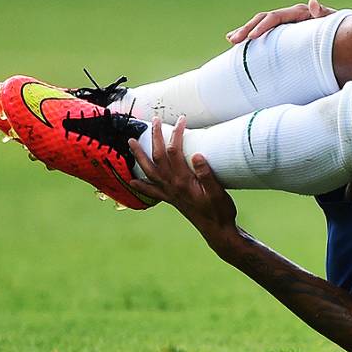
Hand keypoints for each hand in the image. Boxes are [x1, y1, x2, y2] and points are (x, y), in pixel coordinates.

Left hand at [128, 116, 238, 251]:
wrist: (217, 231)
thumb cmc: (220, 211)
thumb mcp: (218, 192)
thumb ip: (207, 174)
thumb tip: (197, 155)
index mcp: (183, 181)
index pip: (174, 151)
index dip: (176, 133)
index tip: (182, 120)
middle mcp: (172, 186)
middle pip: (158, 156)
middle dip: (155, 137)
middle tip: (154, 121)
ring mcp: (169, 193)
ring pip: (149, 170)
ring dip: (139, 155)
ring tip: (131, 142)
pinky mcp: (171, 199)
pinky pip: (151, 190)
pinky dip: (140, 184)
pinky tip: (132, 180)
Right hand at [226, 0, 336, 43]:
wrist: (345, 34)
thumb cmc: (339, 31)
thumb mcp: (332, 23)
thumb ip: (323, 14)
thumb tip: (313, 2)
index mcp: (299, 13)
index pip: (275, 17)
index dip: (262, 27)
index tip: (251, 38)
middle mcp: (290, 15)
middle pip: (264, 19)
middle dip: (247, 29)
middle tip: (233, 40)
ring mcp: (287, 22)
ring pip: (261, 24)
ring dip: (246, 31)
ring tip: (231, 39)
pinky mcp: (286, 31)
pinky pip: (266, 32)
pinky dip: (253, 35)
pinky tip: (239, 43)